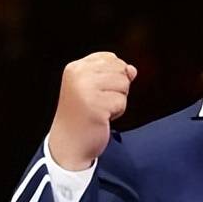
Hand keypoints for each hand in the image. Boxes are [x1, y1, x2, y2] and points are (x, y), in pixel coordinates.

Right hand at [48, 52, 136, 169]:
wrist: (70, 143)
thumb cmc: (84, 114)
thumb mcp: (97, 88)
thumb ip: (114, 74)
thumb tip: (132, 70)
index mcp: (76, 67)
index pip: (112, 58)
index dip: (113, 76)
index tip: (96, 91)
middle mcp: (78, 75)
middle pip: (120, 70)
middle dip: (118, 88)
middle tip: (98, 102)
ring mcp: (85, 90)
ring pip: (124, 84)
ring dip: (118, 100)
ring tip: (100, 109)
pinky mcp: (95, 105)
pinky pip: (122, 102)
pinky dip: (117, 112)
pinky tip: (102, 118)